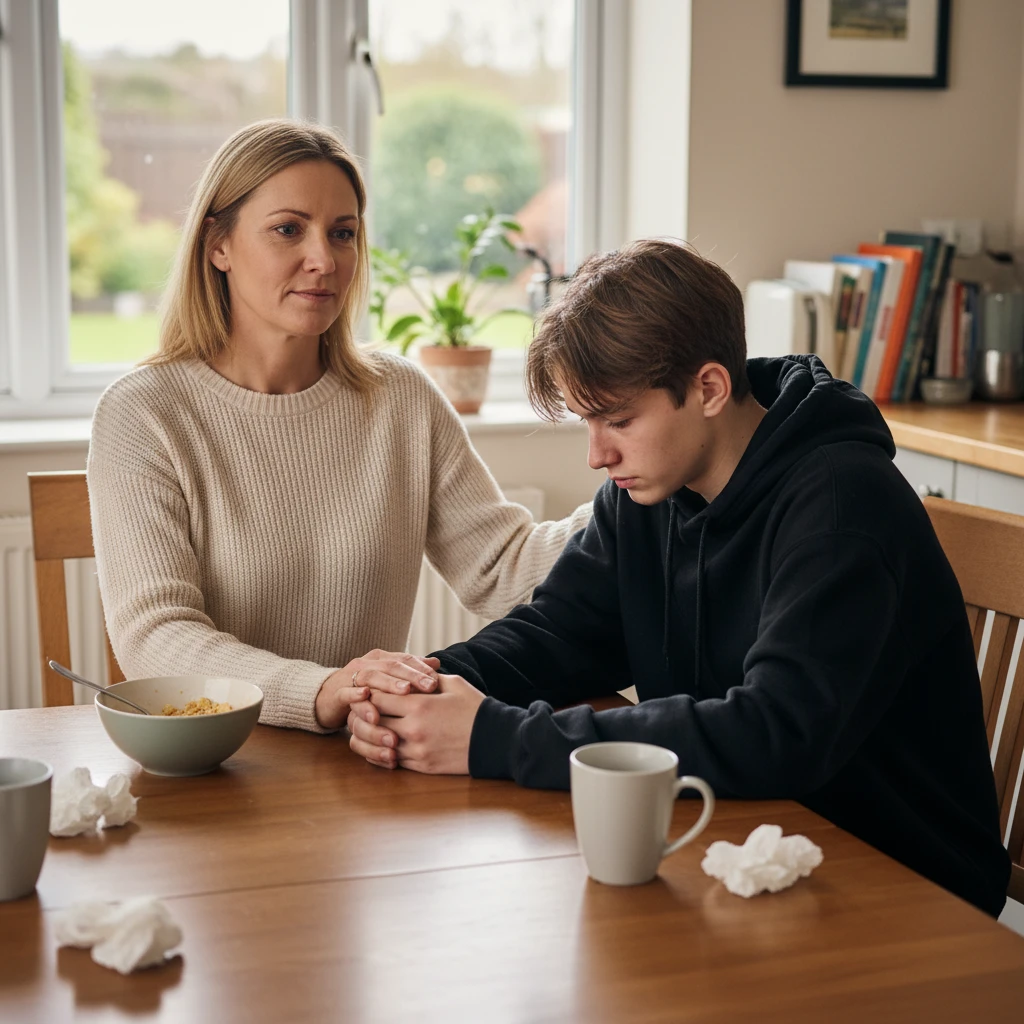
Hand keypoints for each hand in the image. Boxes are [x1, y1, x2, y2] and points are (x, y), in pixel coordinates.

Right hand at [315, 651, 439, 729]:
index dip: (422, 668)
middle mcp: (367, 664)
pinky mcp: (337, 693)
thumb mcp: (388, 680)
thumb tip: (436, 663)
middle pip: (392, 666)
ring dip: (388, 684)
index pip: (405, 660)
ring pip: (371, 677)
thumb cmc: (364, 690)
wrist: (328, 698)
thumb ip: (409, 671)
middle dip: (412, 676)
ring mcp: (350, 677)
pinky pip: (346, 692)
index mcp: (381, 659)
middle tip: (429, 686)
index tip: (438, 680)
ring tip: (405, 692)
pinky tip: (366, 696)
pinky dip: (355, 694)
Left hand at [347, 674, 484, 773]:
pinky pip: (391, 761)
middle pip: (371, 720)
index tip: (366, 689)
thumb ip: (426, 676)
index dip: (368, 692)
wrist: (496, 740)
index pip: (378, 696)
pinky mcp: (421, 766)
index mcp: (420, 704)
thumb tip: (409, 671)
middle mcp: (413, 728)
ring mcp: (416, 749)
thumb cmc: (475, 708)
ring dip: (368, 735)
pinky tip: (381, 744)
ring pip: (377, 743)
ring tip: (366, 727)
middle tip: (358, 709)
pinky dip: (381, 752)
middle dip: (362, 713)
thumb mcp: (454, 683)